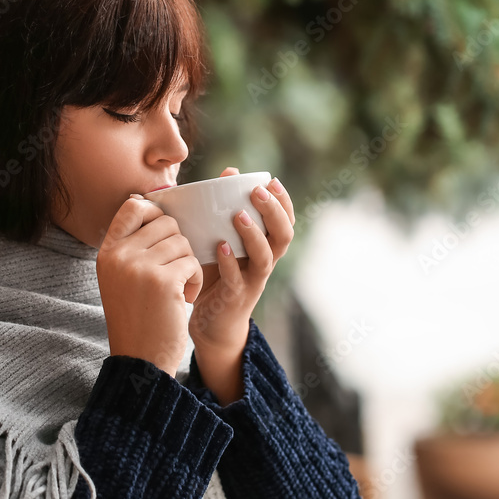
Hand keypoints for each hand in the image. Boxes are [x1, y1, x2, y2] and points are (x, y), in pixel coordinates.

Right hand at [96, 196, 202, 376]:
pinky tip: (183, 299)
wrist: (140, 360)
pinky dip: (195, 280)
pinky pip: (192, 263)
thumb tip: (147, 203)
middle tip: (173, 272)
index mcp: (107, 252)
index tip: (164, 235)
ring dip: (188, 265)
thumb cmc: (136, 317)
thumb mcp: (120, 277)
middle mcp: (119, 256)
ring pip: (182, 242)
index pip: (133, 207)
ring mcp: (139, 267)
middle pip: (166, 223)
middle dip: (178, 245)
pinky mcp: (162, 281)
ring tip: (177, 288)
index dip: (155, 212)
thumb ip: (130, 245)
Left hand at [189, 167, 294, 403]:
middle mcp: (264, 264)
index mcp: (265, 249)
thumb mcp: (222, 241)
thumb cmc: (217, 277)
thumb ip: (226, 210)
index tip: (272, 181)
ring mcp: (251, 282)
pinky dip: (229, 262)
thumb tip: (229, 172)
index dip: (284, 202)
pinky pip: (235, 279)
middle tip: (258, 191)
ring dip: (254, 234)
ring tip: (238, 214)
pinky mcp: (233, 298)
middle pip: (283, 237)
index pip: (286, 222)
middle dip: (274, 212)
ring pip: (265, 258)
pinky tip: (219, 246)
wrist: (212, 326)